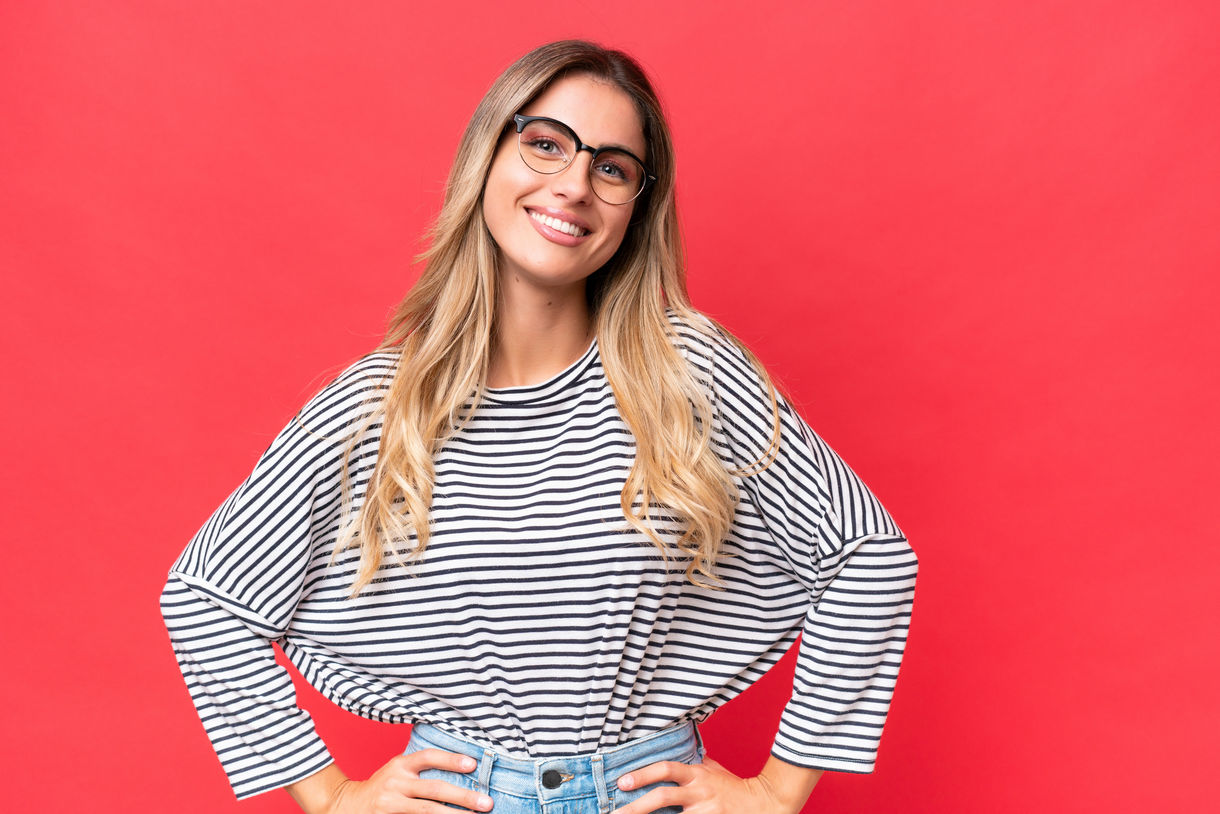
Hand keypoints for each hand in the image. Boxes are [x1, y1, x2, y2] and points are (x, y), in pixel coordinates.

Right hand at [325, 748, 493, 813]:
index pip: (428, 757)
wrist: (346, 805)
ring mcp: (391, 804)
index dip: (451, 759)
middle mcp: (396, 782)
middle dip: (463, 797)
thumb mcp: (397, 770)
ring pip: (428, 811)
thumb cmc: (383, 786)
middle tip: (487, 803)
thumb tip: (464, 767)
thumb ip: (420, 768)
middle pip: (434, 789)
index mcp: (400, 764)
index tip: (473, 764)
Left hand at [610, 757, 804, 813]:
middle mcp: (699, 792)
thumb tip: (675, 745)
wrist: (763, 803)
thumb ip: (693, 762)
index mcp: (697, 774)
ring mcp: (704, 811)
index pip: (666, 769)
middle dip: (635, 808)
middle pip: (662, 798)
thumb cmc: (734, 787)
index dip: (642, 774)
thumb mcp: (713, 769)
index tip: (622, 782)